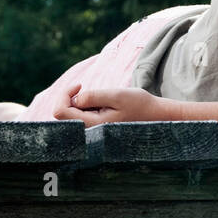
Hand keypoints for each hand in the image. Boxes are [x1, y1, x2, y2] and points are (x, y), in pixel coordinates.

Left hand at [52, 82, 175, 125]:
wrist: (157, 117)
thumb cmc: (140, 105)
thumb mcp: (117, 95)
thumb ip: (93, 97)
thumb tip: (74, 99)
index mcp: (93, 125)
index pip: (60, 111)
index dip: (64, 94)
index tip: (80, 85)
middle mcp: (90, 132)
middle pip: (63, 114)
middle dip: (69, 98)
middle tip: (84, 87)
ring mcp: (94, 132)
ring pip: (72, 116)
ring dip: (79, 102)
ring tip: (99, 99)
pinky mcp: (98, 130)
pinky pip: (81, 118)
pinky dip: (85, 107)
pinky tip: (101, 105)